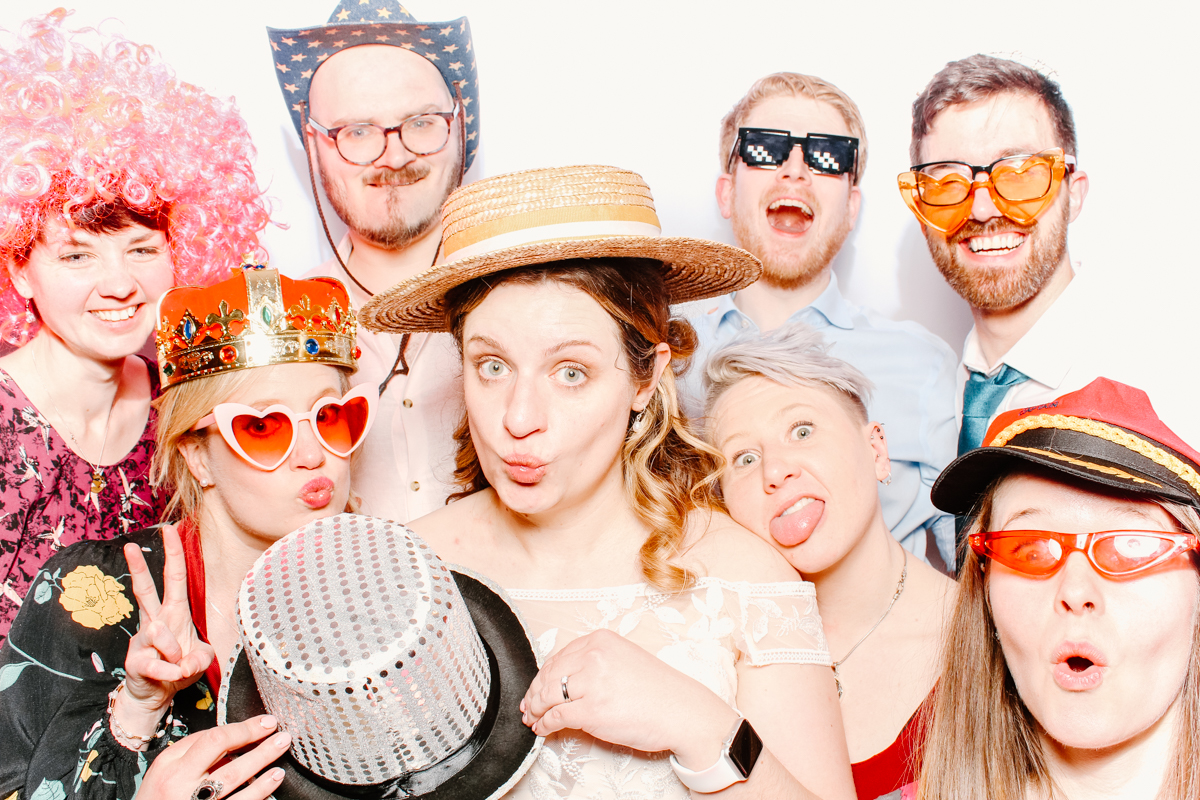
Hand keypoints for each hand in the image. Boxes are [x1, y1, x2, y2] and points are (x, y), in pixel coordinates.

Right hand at [118, 525, 214, 733]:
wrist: (156, 695)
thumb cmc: (179, 669)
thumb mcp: (200, 659)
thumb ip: (199, 657)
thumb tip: (181, 662)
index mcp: (174, 613)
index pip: (174, 579)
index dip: (174, 555)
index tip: (170, 530)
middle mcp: (156, 621)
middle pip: (145, 590)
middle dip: (138, 568)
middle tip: (128, 545)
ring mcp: (142, 640)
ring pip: (161, 634)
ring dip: (177, 653)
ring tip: (179, 665)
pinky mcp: (135, 661)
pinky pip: (160, 666)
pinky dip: (173, 675)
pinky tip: (172, 678)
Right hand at [138, 715, 288, 799]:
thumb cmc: (155, 795)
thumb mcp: (164, 767)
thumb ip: (193, 748)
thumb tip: (233, 734)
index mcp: (172, 768)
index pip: (214, 740)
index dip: (245, 729)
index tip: (266, 722)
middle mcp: (182, 789)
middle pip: (229, 767)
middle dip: (261, 751)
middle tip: (283, 738)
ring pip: (235, 792)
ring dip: (262, 777)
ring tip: (280, 766)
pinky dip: (256, 797)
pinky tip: (270, 786)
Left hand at [519, 629, 738, 767]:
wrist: (682, 711)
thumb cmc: (657, 691)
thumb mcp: (624, 660)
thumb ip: (594, 662)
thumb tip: (562, 679)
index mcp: (601, 640)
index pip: (558, 657)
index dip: (542, 676)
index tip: (536, 688)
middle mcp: (594, 656)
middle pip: (549, 674)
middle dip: (534, 694)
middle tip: (528, 707)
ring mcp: (592, 683)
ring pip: (547, 695)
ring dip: (536, 710)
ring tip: (534, 719)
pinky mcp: (592, 710)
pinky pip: (556, 717)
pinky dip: (545, 724)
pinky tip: (544, 729)